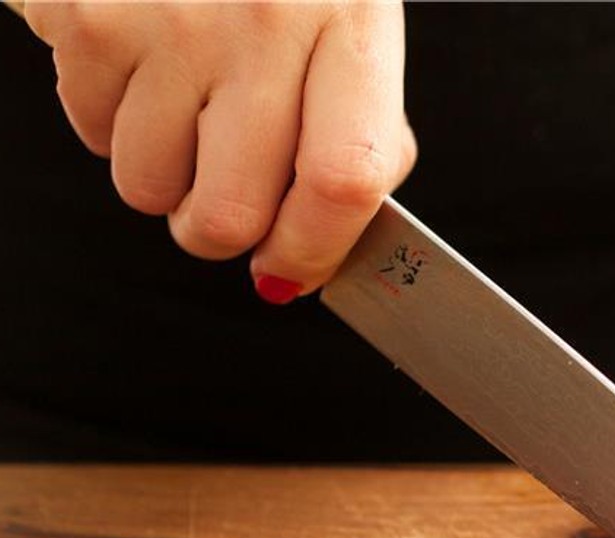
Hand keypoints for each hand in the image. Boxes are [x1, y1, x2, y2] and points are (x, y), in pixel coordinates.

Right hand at [26, 0, 415, 300]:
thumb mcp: (348, 31)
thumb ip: (360, 136)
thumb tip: (315, 252)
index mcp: (350, 24)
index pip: (343, 179)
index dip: (313, 250)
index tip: (291, 269)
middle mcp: (262, 20)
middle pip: (232, 212)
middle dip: (221, 234)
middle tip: (222, 200)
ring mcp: (170, 18)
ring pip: (148, 189)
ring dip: (163, 178)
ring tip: (183, 109)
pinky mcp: (89, 14)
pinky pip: (94, 134)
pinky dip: (112, 122)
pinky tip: (142, 66)